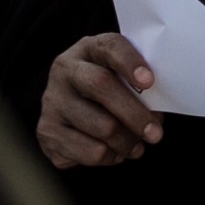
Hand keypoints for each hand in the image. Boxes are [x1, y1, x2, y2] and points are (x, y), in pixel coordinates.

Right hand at [37, 34, 163, 168]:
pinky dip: (111, 157)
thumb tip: (155, 112)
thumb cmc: (106, 97)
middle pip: (101, 85)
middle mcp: (65, 70)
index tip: (149, 81)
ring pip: (102, 126)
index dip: (129, 62)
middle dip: (134, 113)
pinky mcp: (48, 130)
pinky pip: (92, 152)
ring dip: (127, 142)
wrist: (69, 118)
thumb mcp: (120, 81)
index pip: (108, 47)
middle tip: (156, 134)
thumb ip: (137, 88)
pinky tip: (113, 151)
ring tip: (136, 145)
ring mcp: (53, 100)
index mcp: (88, 49)